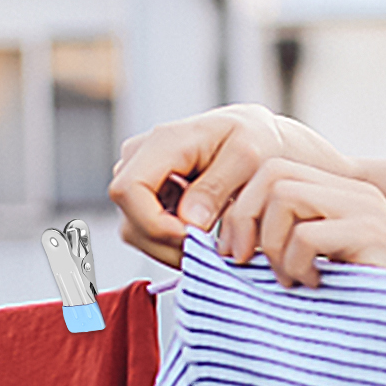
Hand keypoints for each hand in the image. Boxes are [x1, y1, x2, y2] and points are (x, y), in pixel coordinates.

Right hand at [108, 104, 356, 267]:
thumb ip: (216, 187)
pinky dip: (173, 242)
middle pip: (130, 219)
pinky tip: (202, 234)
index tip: (194, 237)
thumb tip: (188, 220)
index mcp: (162, 142)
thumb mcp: (248, 158)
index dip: (155, 224)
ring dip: (171, 247)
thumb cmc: (256, 139)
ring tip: (211, 241)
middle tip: (210, 249)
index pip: (128, 191)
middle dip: (168, 243)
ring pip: (135, 231)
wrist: (256, 136)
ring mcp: (139, 177)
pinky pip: (147, 231)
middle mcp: (140, 157)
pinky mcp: (147, 194)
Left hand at [216, 159, 385, 287]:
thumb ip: (288, 247)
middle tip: (243, 262)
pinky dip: (297, 265)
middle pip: (273, 174)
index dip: (241, 207)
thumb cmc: (371, 306)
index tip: (233, 253)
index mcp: (340, 196)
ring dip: (273, 245)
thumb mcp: (321, 268)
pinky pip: (308, 235)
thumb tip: (229, 247)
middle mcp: (354, 193)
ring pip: (286, 196)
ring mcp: (366, 209)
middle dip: (244, 219)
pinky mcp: (374, 233)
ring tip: (291, 280)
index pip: (272, 170)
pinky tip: (316, 286)